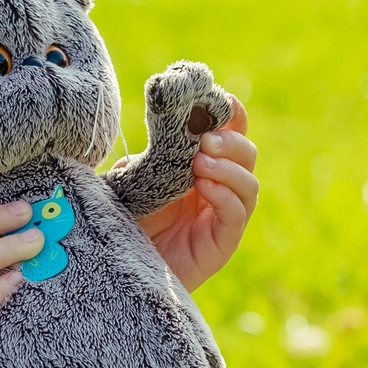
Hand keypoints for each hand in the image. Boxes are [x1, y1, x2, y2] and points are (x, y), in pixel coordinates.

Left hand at [139, 101, 256, 291]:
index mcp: (201, 166)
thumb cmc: (125, 221)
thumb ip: (144, 158)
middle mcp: (218, 188)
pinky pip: (236, 216)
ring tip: (201, 163)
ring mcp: (222, 217)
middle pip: (246, 155)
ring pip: (249, 185)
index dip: (232, 115)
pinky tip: (204, 187)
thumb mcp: (130, 181)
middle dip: (231, 141)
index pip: (230, 134)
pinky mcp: (221, 244)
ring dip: (229, 168)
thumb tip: (156, 138)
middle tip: (205, 139)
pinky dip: (225, 197)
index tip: (221, 101)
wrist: (118, 266)